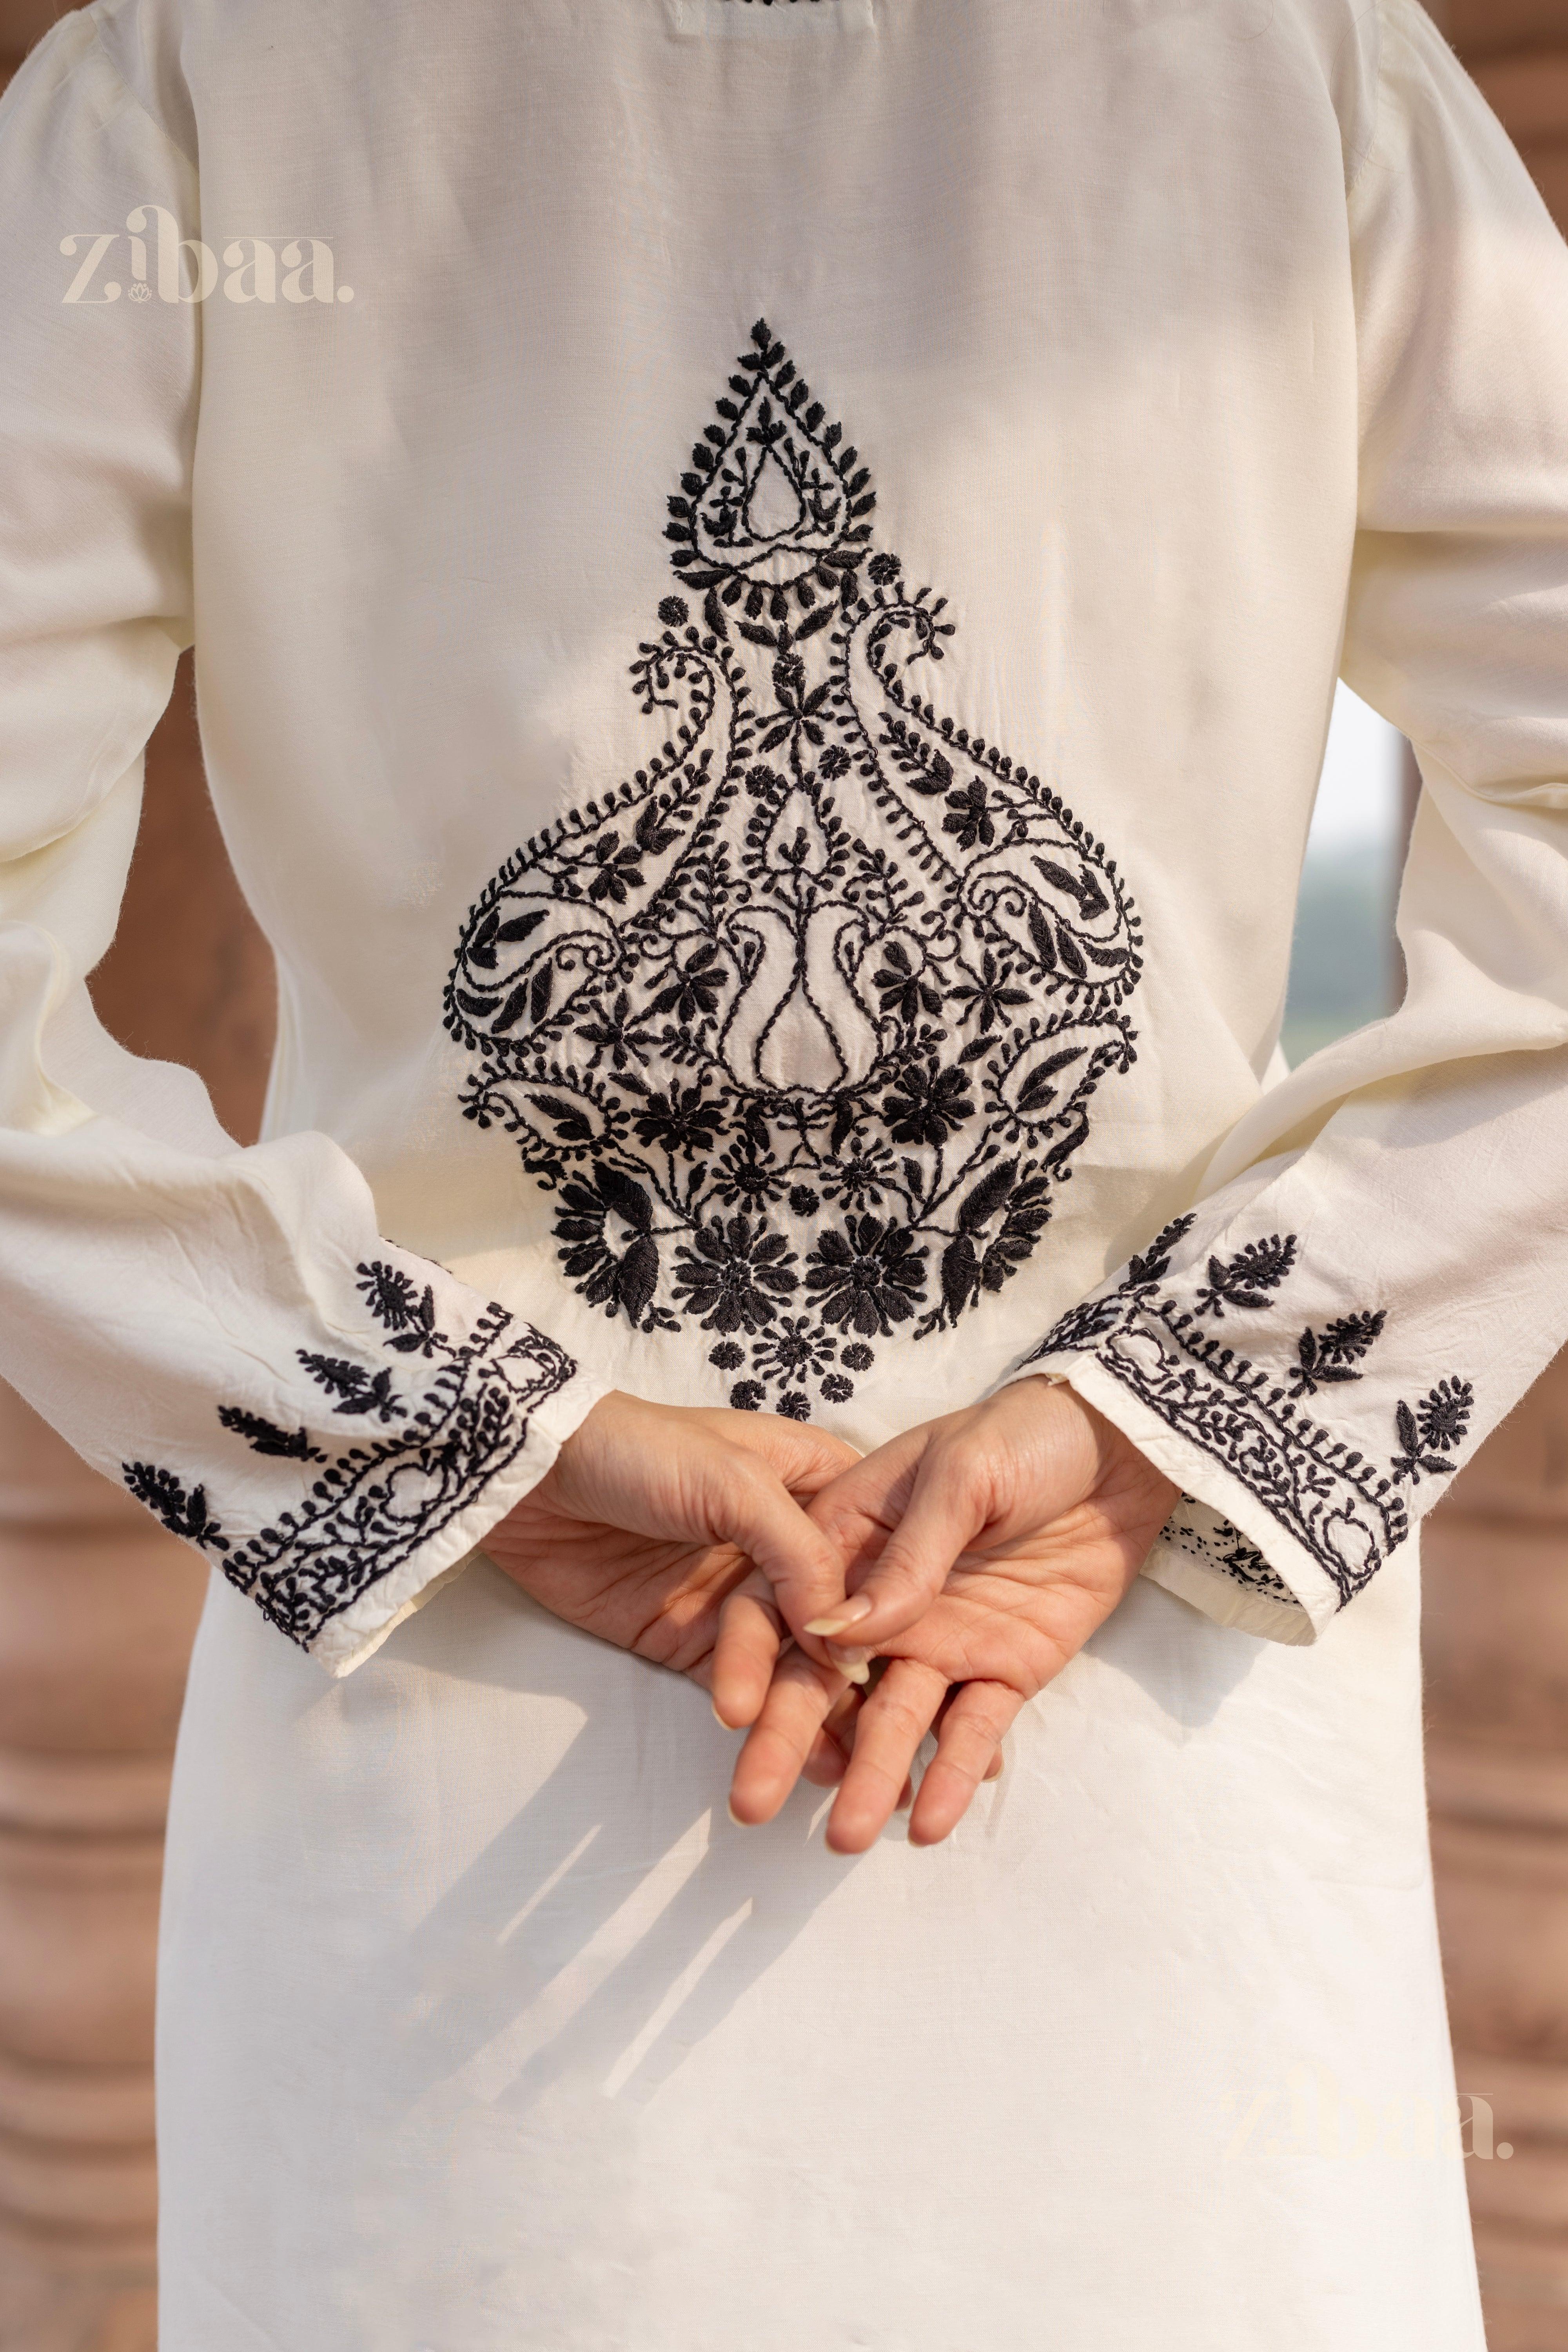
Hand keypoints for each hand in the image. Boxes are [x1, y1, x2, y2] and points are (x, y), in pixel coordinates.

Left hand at [482, 1393, 864, 1783]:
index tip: (935, 1673)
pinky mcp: (694, 1640)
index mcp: (815, 1485)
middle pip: (839, 1622)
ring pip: (795, 1665)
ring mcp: (741, 1596)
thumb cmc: (639, 1450)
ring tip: (851, 1774)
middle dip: (860, 1686)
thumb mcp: (737, 1483)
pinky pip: (744, 1690)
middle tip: (890, 1750)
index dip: (902, 1614)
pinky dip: (771, 1728)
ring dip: (820, 1718)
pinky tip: (808, 1767)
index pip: (875, 1557)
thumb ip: (799, 1556)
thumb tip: (847, 1642)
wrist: (529, 1474)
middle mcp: (788, 1544)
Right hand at [715, 1379, 1178, 1852]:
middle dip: (789, 1740)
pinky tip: (929, 1822)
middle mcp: (886, 1602)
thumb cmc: (1024, 1437)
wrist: (1122, 1449)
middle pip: (826, 1678)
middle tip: (753, 1803)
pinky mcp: (1004, 1670)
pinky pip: (974, 1730)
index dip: (753, 1657)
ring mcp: (943, 1641)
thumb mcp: (960, 1475)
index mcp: (852, 1537)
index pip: (785, 1605)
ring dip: (867, 1775)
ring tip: (845, 1836)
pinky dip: (951, 1775)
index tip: (734, 1712)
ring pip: (893, 1719)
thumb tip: (839, 1631)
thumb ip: (907, 1556)